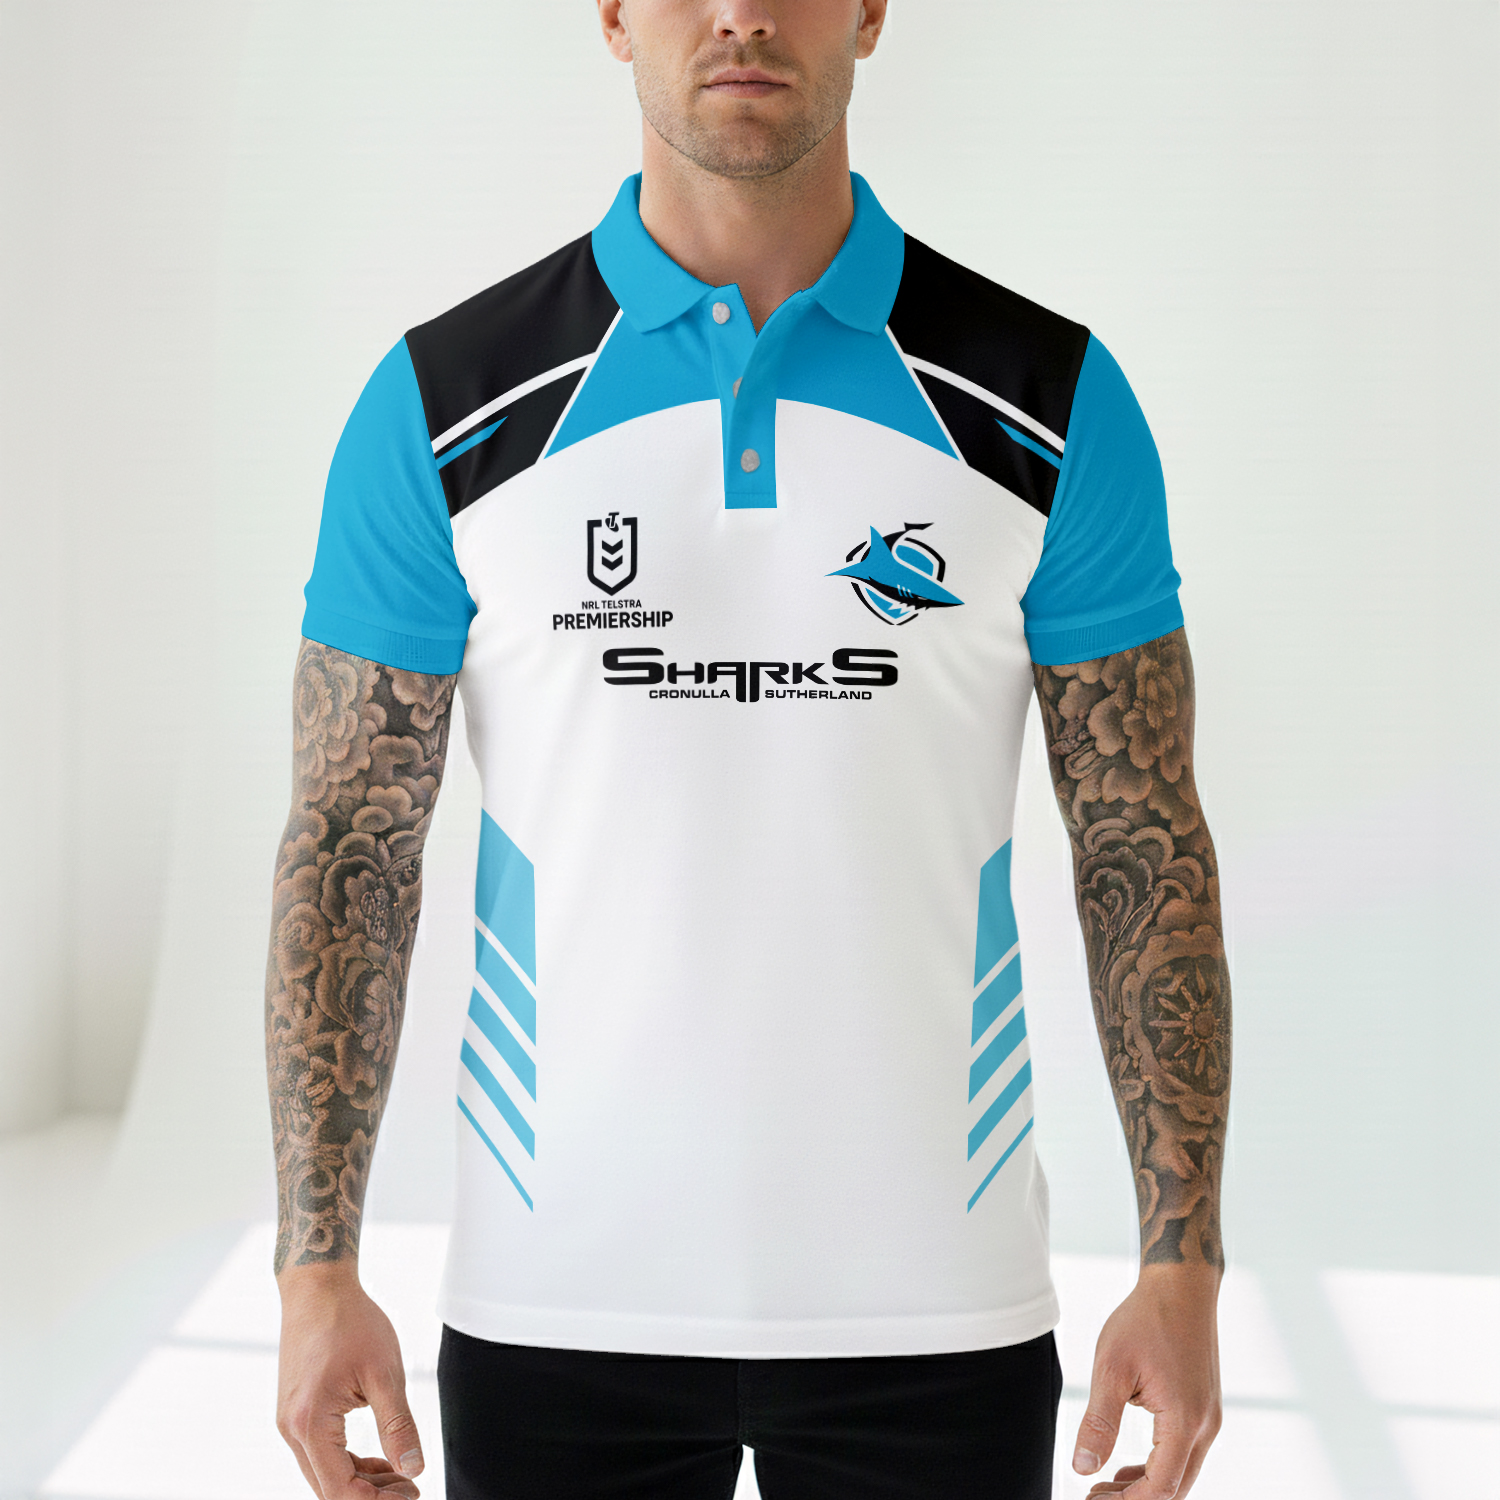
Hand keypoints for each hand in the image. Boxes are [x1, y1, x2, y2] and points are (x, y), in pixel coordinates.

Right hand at [275, 1262, 425, 1498]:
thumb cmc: (351, 1322)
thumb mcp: (385, 1373)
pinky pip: (320, 1452)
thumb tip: (414, 1469)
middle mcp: (292, 1429)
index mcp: (310, 1424)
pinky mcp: (296, 1410)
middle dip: (371, 1496)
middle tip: (411, 1490)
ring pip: (323, 1473)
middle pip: (328, 1488)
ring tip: (402, 1476)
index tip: (411, 1495)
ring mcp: (290, 1421)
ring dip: (361, 1481)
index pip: (339, 1491)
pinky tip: (380, 1460)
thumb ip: (398, 1425)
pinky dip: (348, 1462)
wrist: (317, 1287)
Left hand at [1072, 1263, 1222, 1498]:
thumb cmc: (1145, 1320)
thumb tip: (1083, 1468)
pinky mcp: (1206, 1406)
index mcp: (1185, 1421)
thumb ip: (1099, 1422)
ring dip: (1147, 1484)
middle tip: (1095, 1496)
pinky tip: (1131, 1465)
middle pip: (1176, 1488)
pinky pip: (1185, 1451)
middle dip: (1136, 1498)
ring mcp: (1210, 1417)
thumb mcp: (1111, 1368)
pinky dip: (1159, 1464)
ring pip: (1182, 1472)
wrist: (1181, 1286)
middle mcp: (1205, 1426)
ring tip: (1106, 1485)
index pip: (1161, 1488)